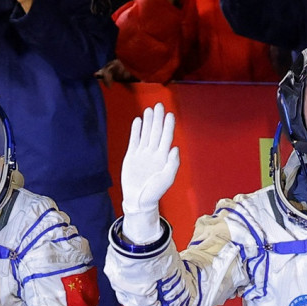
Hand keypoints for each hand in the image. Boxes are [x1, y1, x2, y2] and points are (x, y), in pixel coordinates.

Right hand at [120, 103, 179, 242]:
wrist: (138, 200)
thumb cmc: (155, 191)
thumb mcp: (167, 179)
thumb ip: (172, 164)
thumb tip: (175, 148)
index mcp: (163, 157)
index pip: (166, 137)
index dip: (168, 126)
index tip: (170, 114)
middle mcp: (153, 152)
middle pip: (156, 132)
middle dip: (158, 119)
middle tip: (159, 105)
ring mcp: (142, 153)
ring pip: (146, 133)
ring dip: (148, 122)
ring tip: (149, 109)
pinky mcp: (131, 155)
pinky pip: (134, 140)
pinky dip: (136, 130)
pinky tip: (138, 121)